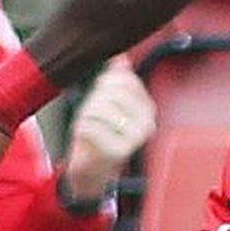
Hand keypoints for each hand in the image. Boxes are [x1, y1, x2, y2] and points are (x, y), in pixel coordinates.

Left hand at [64, 56, 156, 199]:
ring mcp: (134, 138)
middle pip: (111, 92)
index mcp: (148, 108)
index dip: (105, 83)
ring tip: (90, 126)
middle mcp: (147, 123)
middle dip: (95, 100)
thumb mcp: (109, 104)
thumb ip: (117, 81)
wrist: (94, 171)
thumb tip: (121, 59)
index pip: (124, 79)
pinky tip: (86, 137)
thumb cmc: (101, 136)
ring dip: (86, 115)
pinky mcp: (118, 151)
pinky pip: (90, 126)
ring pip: (99, 108)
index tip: (101, 97)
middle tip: (93, 115)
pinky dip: (81, 129)